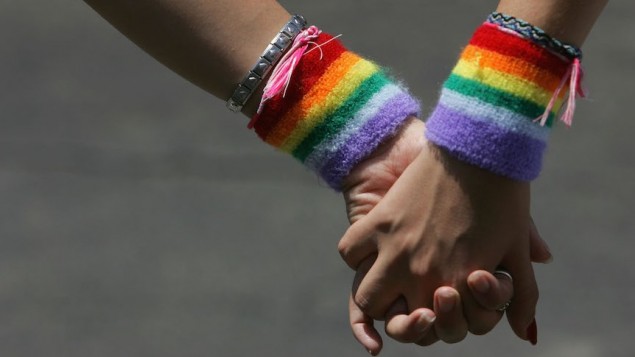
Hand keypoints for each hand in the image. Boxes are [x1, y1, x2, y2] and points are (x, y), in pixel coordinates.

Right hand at [340, 118, 550, 352]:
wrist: (478, 145)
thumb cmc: (504, 196)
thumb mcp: (516, 249)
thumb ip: (521, 295)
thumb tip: (527, 333)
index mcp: (455, 285)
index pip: (429, 329)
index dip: (426, 325)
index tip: (431, 309)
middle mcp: (420, 274)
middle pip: (392, 320)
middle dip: (398, 320)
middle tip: (407, 304)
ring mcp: (395, 249)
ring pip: (365, 296)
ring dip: (373, 296)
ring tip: (385, 283)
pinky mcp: (378, 221)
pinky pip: (351, 251)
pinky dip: (356, 255)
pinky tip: (369, 251)